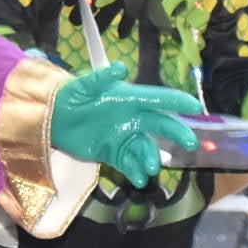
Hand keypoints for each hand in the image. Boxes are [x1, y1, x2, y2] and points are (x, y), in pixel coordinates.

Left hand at [50, 62, 205, 185]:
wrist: (51, 119)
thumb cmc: (69, 96)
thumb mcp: (82, 86)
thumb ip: (101, 78)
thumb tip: (121, 68)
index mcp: (128, 98)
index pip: (157, 98)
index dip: (177, 102)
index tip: (196, 107)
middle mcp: (131, 117)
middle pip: (159, 125)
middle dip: (176, 133)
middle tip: (190, 143)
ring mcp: (123, 136)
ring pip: (145, 148)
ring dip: (151, 157)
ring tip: (150, 168)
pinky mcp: (113, 153)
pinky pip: (129, 163)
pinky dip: (135, 171)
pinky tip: (138, 179)